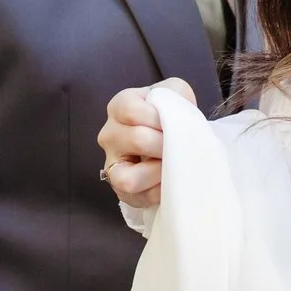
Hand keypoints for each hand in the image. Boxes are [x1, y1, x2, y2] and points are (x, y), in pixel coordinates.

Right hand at [100, 77, 192, 207]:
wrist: (173, 136)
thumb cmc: (170, 114)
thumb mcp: (175, 93)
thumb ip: (175, 97)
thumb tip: (176, 121)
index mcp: (119, 106)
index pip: (133, 111)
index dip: (160, 119)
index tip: (177, 123)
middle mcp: (109, 134)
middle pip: (137, 141)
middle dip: (167, 145)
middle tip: (181, 146)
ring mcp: (111, 163)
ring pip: (129, 178)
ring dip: (158, 172)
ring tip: (173, 165)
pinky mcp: (120, 188)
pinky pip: (136, 196)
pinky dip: (157, 191)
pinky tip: (168, 180)